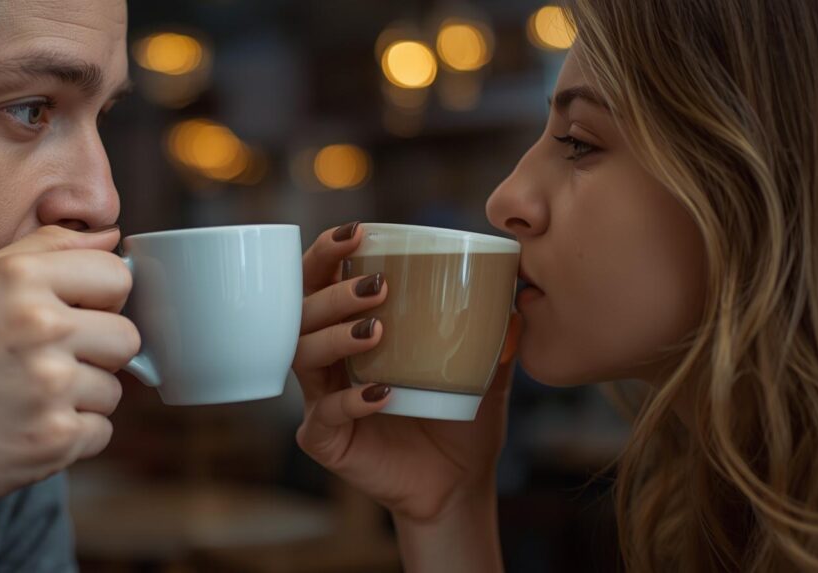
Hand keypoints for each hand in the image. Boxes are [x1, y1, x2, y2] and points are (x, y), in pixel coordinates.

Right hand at [0, 225, 139, 542]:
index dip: (102, 300)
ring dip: (80, 399)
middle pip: (126, 337)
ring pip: (114, 390)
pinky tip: (24, 430)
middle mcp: (41, 326)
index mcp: (20, 279)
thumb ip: (44, 252)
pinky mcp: (53, 441)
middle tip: (46, 364)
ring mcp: (50, 386)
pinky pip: (100, 433)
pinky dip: (69, 438)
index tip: (75, 316)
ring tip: (24, 400)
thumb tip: (111, 235)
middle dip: (97, 353)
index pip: (118, 276)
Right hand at [294, 223, 521, 521]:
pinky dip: (352, 400)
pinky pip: (326, 414)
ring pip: (303, 356)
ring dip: (336, 336)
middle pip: (301, 312)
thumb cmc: (457, 419)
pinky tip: (383, 393)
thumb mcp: (479, 368)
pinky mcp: (324, 440)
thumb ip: (491, 332)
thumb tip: (516, 291)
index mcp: (348, 330)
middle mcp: (327, 360)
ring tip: (377, 329)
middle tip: (377, 284)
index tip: (358, 232)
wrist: (456, 484)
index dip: (328, 252)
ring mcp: (320, 400)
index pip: (321, 281)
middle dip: (331, 290)